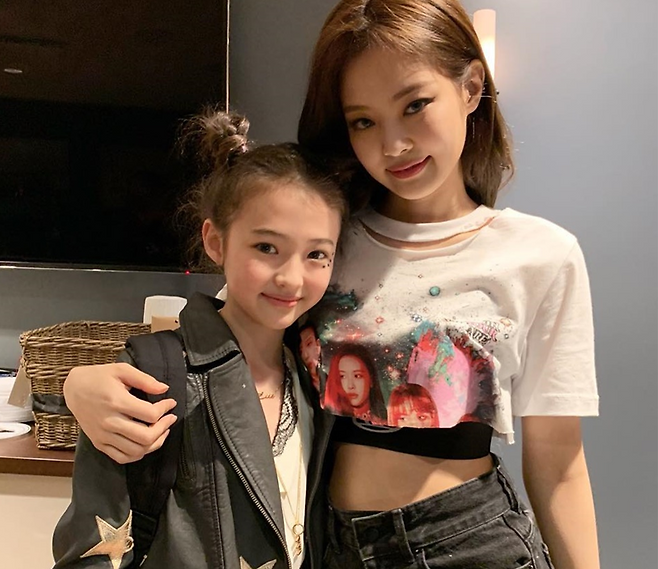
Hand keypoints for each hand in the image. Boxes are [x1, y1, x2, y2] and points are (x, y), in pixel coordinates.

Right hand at [63, 363, 177, 463]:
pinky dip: (138, 454)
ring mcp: (103, 436)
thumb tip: (164, 389)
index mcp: (117, 402)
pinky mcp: (99, 443)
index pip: (150, 414)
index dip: (165, 409)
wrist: (73, 388)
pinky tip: (146, 443)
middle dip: (164, 428)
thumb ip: (145, 380)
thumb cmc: (99, 377)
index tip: (171, 403)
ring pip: (136, 451)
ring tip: (162, 431)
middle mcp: (109, 422)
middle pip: (145, 437)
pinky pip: (122, 458)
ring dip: (155, 443)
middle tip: (169, 419)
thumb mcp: (122, 370)